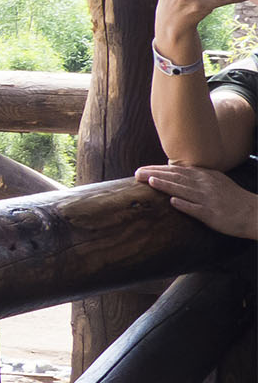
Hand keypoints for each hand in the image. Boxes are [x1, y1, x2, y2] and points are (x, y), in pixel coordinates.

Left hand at [136, 164, 257, 238]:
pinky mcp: (212, 214)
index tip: (141, 169)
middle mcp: (206, 185)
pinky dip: (184, 204)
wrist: (253, 212)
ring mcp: (208, 199)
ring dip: (166, 185)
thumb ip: (196, 177)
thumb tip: (175, 174)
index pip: (177, 171)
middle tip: (137, 173)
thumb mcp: (215, 182)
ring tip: (149, 181)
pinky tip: (172, 201)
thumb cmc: (231, 198)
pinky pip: (196, 209)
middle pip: (177, 178)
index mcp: (205, 176)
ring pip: (184, 190)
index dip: (158, 169)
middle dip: (155, 174)